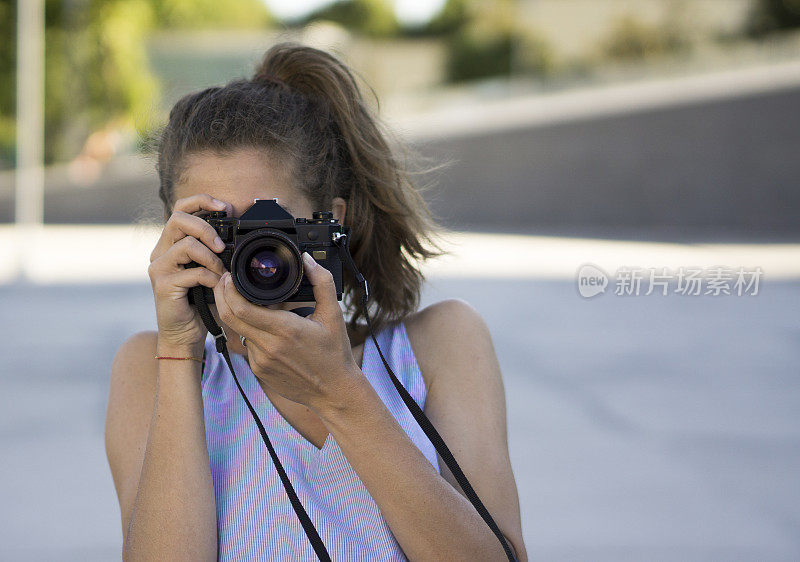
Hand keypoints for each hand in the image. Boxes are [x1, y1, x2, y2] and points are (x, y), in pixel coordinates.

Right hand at [148, 194, 231, 353]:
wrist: (184, 334)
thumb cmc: (199, 303)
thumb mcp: (209, 270)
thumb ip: (213, 251)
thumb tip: (233, 235)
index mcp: (171, 244)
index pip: (180, 209)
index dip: (201, 201)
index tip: (225, 207)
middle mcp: (160, 252)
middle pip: (178, 219)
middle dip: (206, 228)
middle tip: (223, 245)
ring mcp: (159, 267)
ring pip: (186, 245)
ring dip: (211, 257)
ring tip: (221, 271)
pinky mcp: (163, 284)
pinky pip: (192, 272)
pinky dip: (210, 277)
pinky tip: (216, 285)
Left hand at [213, 252, 361, 412]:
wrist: (333, 392)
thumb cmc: (335, 354)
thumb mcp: (334, 315)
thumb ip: (322, 283)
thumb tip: (308, 260)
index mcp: (285, 330)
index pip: (241, 308)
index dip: (228, 290)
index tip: (228, 276)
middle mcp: (268, 347)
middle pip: (229, 318)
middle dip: (220, 296)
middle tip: (223, 282)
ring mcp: (261, 361)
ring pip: (237, 331)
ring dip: (237, 315)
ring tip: (247, 302)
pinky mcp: (259, 371)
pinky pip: (247, 346)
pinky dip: (250, 332)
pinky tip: (263, 327)